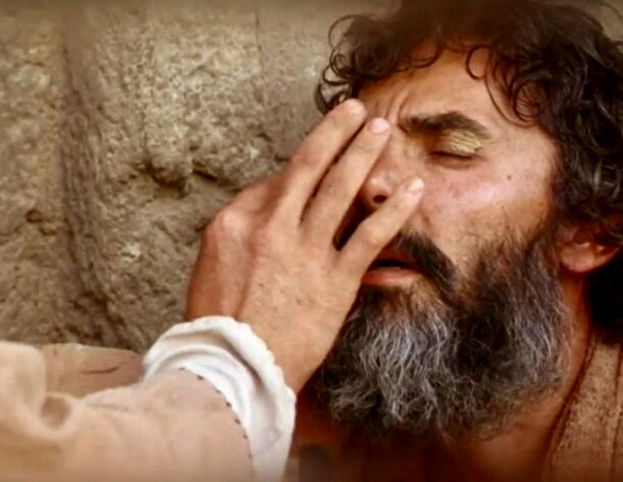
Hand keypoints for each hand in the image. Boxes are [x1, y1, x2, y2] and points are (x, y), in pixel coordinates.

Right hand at [185, 99, 423, 391]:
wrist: (232, 367)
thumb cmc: (216, 326)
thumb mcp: (209, 270)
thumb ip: (238, 239)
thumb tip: (261, 220)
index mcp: (235, 223)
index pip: (275, 183)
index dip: (300, 170)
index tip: (317, 160)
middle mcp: (271, 226)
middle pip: (307, 167)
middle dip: (335, 133)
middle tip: (355, 111)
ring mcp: (305, 250)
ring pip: (340, 189)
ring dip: (364, 154)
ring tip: (381, 129)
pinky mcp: (335, 279)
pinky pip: (371, 236)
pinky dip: (395, 210)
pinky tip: (413, 188)